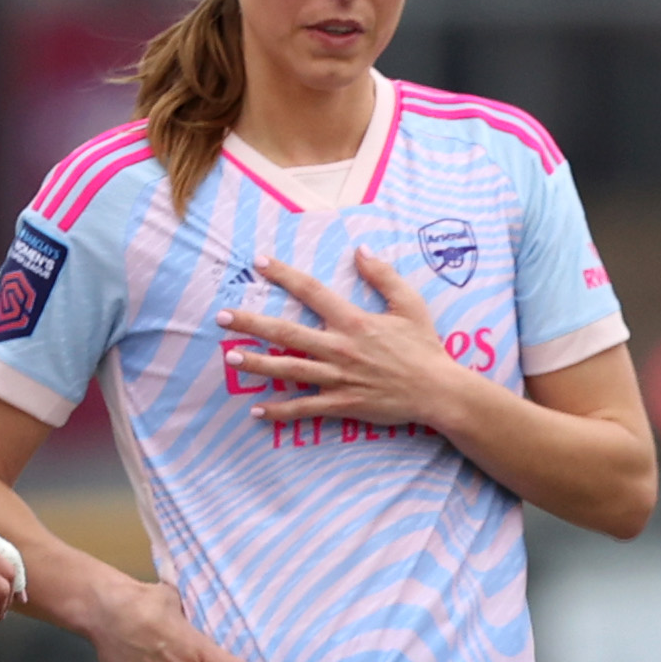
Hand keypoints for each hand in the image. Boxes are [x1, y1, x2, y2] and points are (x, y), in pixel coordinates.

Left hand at [222, 251, 468, 429]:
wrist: (438, 391)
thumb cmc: (425, 348)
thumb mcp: (410, 305)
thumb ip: (384, 276)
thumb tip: (361, 250)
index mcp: (354, 321)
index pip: (311, 291)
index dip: (284, 274)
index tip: (259, 262)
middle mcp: (339, 347)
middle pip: (286, 332)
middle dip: (252, 323)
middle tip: (222, 316)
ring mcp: (338, 378)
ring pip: (289, 369)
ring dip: (258, 363)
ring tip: (231, 357)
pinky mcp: (342, 403)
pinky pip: (305, 408)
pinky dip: (281, 411)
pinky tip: (257, 411)